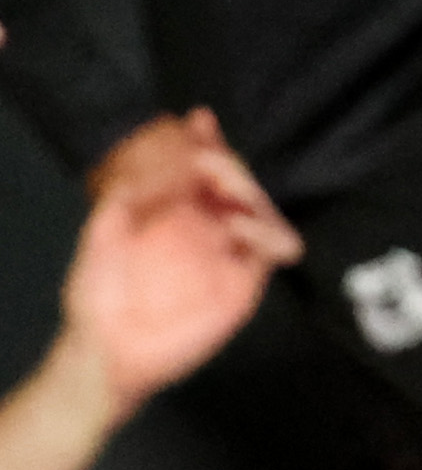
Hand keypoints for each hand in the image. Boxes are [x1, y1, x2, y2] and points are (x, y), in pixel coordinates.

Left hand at [57, 112, 297, 416]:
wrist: (111, 350)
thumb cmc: (97, 295)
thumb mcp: (100, 234)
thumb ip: (124, 196)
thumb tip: (159, 160)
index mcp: (171, 212)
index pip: (196, 168)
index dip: (202, 141)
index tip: (199, 119)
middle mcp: (205, 226)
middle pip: (235, 181)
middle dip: (225, 162)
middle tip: (207, 161)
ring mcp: (229, 252)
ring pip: (261, 207)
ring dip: (248, 190)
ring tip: (226, 192)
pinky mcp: (247, 280)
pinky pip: (276, 248)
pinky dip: (268, 232)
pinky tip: (237, 228)